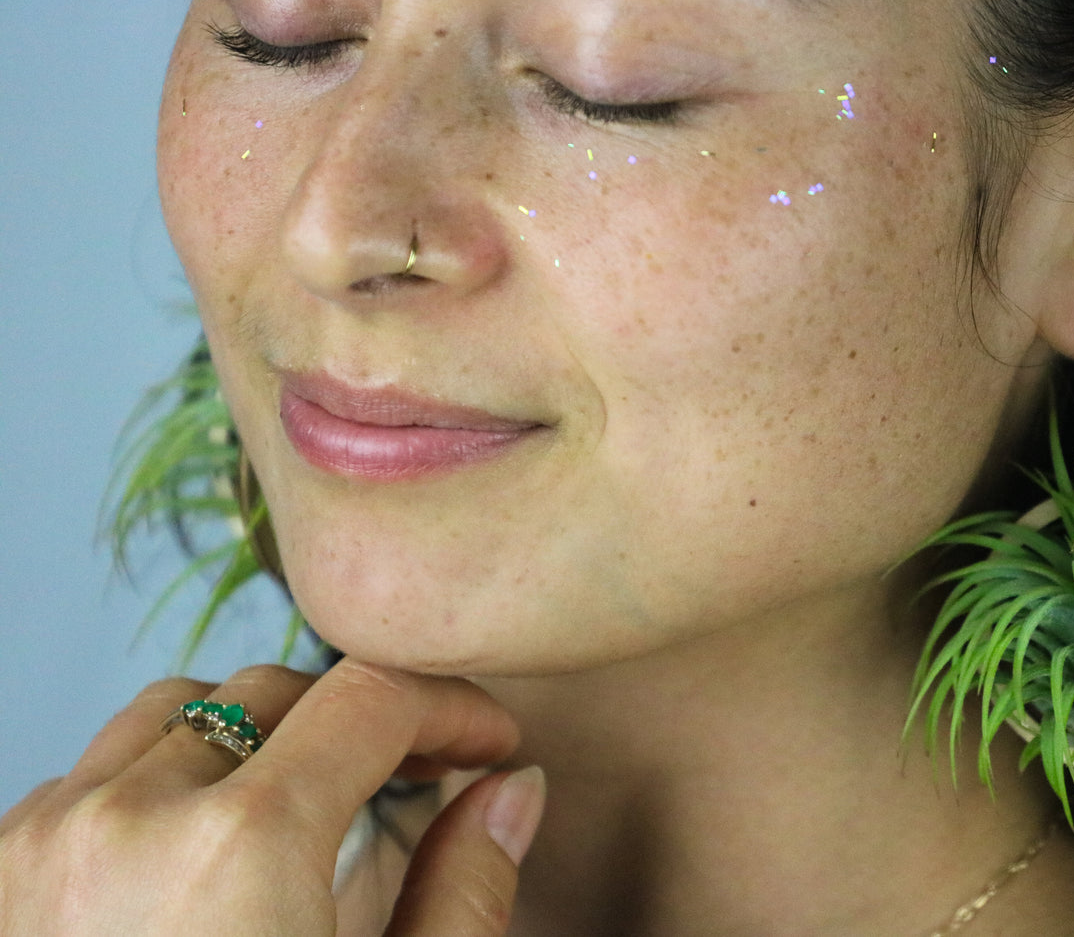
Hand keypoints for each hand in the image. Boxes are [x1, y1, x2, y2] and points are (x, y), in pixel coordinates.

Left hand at [0, 658, 542, 935]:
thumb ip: (466, 894)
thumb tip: (510, 792)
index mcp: (241, 846)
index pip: (371, 698)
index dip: (452, 708)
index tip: (488, 744)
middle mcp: (122, 821)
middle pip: (273, 694)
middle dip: (359, 721)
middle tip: (419, 777)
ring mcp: (34, 850)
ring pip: (170, 718)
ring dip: (255, 742)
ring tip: (310, 809)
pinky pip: (85, 779)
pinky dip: (160, 785)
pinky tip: (203, 859)